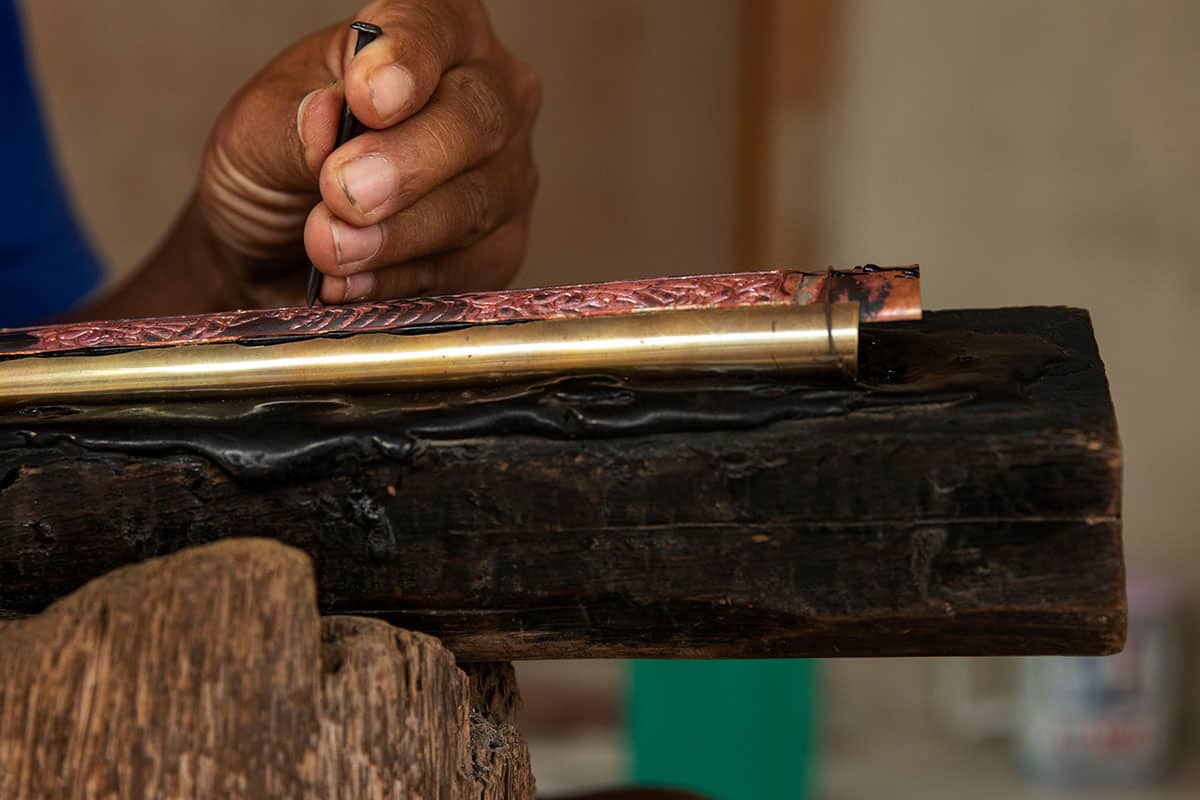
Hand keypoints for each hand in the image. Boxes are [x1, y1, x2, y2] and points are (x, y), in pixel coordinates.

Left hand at [197, 0, 540, 307]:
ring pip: (475, 203)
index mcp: (430, 32)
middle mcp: (485, 93)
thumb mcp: (253, 133)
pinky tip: (351, 282)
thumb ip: (289, 123)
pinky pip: (468, 268)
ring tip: (328, 247)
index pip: (435, 28)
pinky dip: (400, 280)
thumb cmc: (276, 169)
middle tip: (342, 193)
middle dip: (405, 164)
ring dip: (395, 234)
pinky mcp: (500, 248)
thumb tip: (327, 119)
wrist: (277, 254)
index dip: (407, 61)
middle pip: (476, 119)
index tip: (366, 101)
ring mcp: (504, 174)